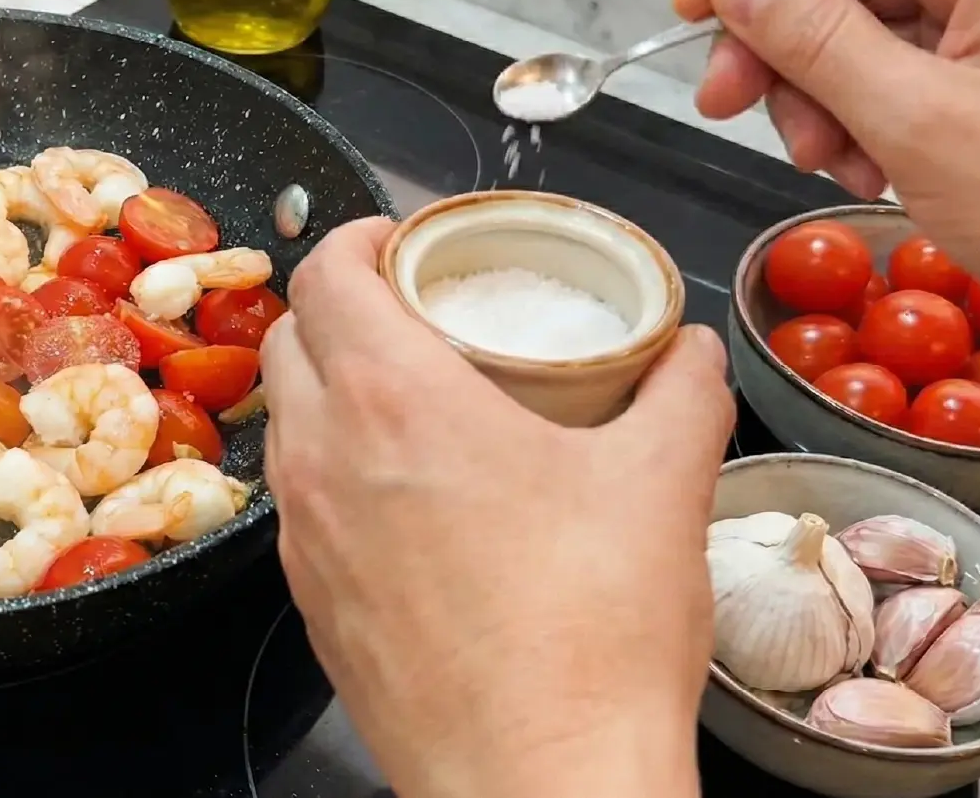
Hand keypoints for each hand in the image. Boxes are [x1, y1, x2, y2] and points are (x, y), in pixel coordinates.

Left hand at [262, 217, 733, 797]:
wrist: (538, 777)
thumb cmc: (587, 636)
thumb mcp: (663, 484)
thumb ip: (681, 394)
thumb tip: (689, 353)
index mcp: (392, 401)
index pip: (326, 273)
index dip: (357, 237)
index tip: (399, 240)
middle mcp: (325, 457)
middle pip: (293, 338)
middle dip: (342, 305)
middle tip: (414, 311)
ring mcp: (305, 534)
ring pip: (289, 421)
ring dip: (334, 389)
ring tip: (415, 401)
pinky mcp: (309, 598)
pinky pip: (300, 501)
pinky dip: (336, 470)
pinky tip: (408, 498)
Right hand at [674, 0, 979, 273]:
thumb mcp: (919, 122)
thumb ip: (816, 42)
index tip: (695, 10)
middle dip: (779, 43)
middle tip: (728, 106)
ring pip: (861, 30)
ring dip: (816, 98)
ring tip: (827, 161)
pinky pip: (897, 75)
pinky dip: (860, 123)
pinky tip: (865, 172)